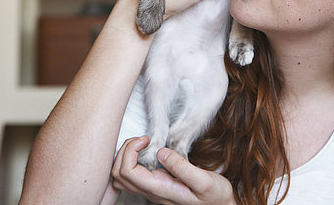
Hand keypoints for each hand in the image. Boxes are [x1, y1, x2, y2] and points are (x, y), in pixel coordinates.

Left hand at [111, 136, 235, 204]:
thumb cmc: (215, 196)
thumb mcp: (204, 181)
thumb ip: (182, 168)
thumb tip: (161, 152)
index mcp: (160, 189)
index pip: (128, 172)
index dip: (130, 151)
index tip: (147, 139)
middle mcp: (151, 192)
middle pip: (118, 175)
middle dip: (125, 151)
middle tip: (143, 139)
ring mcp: (152, 190)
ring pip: (120, 178)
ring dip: (125, 156)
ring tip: (143, 144)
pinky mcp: (155, 186)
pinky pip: (130, 177)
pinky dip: (130, 162)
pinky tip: (145, 152)